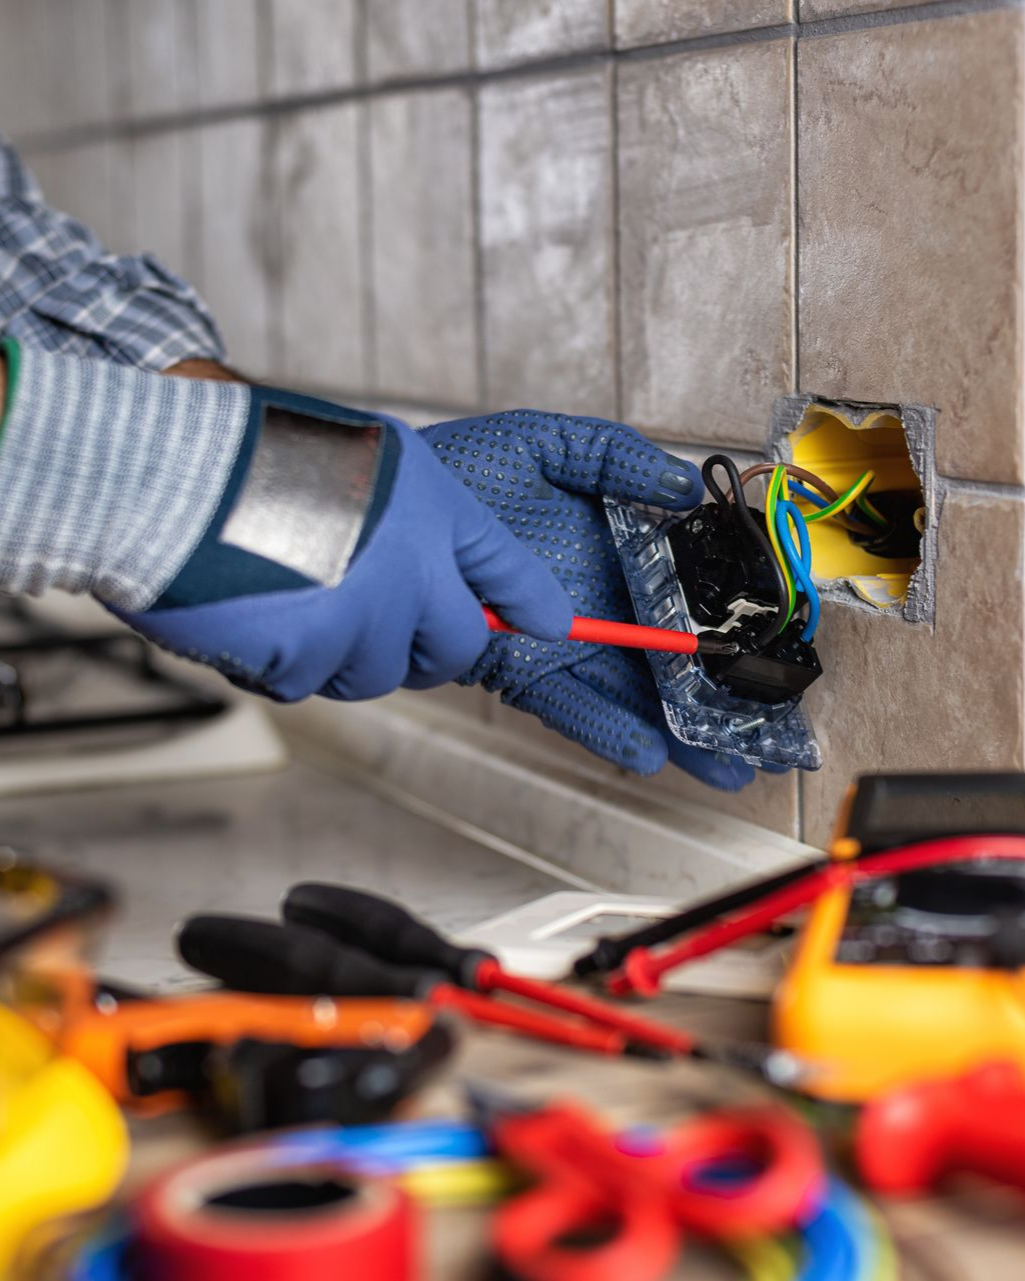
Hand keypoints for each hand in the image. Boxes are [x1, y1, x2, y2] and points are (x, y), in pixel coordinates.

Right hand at [117, 390, 572, 700]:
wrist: (169, 473)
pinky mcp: (307, 658)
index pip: (505, 568)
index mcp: (427, 506)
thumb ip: (410, 518)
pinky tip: (253, 611)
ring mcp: (361, 617)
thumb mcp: (361, 457)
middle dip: (424, 647)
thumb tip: (433, 584)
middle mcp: (409, 566)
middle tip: (379, 622)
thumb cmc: (251, 454)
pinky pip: (308, 682)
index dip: (529, 603)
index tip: (548, 624)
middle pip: (453, 649)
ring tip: (293, 594)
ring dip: (342, 651)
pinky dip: (280, 660)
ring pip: (376, 672)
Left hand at [420, 410, 756, 789]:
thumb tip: (684, 487)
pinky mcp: (517, 671)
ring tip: (728, 765)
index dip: (726, 626)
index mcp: (613, 553)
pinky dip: (605, 729)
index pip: (683, 595)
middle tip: (772, 739)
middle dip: (718, 701)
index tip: (771, 653)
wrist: (389, 508)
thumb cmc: (464, 471)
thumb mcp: (547, 445)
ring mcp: (559, 643)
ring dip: (678, 733)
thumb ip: (615, 457)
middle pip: (667, 660)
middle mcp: (596, 604)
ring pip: (630, 695)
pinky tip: (646, 752)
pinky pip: (567, 705)